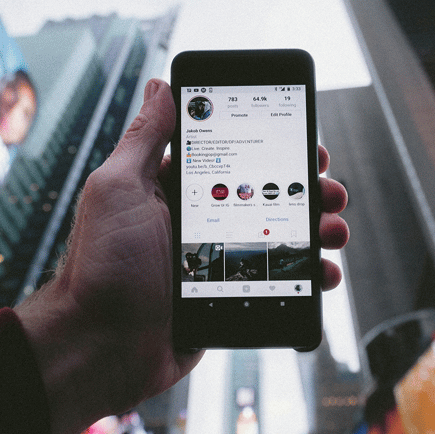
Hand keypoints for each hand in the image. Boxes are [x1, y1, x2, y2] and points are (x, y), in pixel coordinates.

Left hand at [15, 79, 348, 433]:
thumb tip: (161, 85)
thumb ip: (145, 138)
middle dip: (306, 188)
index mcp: (174, 190)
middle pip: (267, 195)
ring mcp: (218, 262)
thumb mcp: (118, 188)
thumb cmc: (101, 266)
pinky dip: (307, 278)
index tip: (304, 140)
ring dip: (316, 229)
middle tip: (329, 189)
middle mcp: (199, 222)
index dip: (273, 146)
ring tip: (333, 230)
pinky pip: (279, 283)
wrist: (100, 348)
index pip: (234, 156)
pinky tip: (323, 273)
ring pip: (281, 238)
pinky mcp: (230, 298)